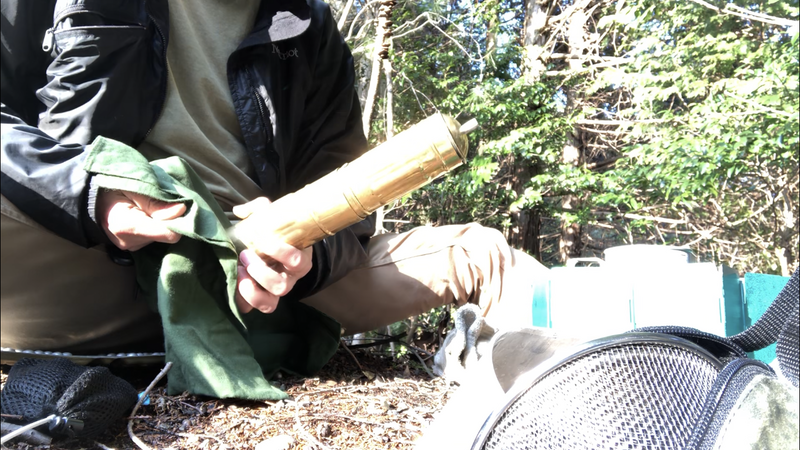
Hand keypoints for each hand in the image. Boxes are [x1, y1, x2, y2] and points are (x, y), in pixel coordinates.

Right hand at [97, 189, 186, 250]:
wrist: (90, 199)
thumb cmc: (110, 188)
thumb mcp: (132, 187)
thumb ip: (155, 201)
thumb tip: (182, 210)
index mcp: (128, 226)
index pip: (168, 233)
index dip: (180, 220)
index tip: (182, 205)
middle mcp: (130, 242)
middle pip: (167, 235)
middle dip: (171, 218)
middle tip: (165, 201)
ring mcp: (132, 246)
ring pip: (162, 236)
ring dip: (163, 221)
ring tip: (152, 206)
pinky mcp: (134, 247)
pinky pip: (155, 237)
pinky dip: (157, 226)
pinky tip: (150, 214)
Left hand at [232, 197, 312, 313]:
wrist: (277, 247)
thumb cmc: (277, 233)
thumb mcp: (273, 217)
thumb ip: (260, 209)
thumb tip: (241, 211)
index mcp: (299, 261)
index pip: (297, 262)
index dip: (280, 253)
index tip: (263, 240)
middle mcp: (289, 280)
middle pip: (281, 287)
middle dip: (261, 273)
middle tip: (245, 255)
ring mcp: (274, 293)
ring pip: (269, 304)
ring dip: (250, 290)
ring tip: (239, 272)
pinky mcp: (260, 299)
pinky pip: (251, 308)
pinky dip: (240, 300)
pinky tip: (232, 283)